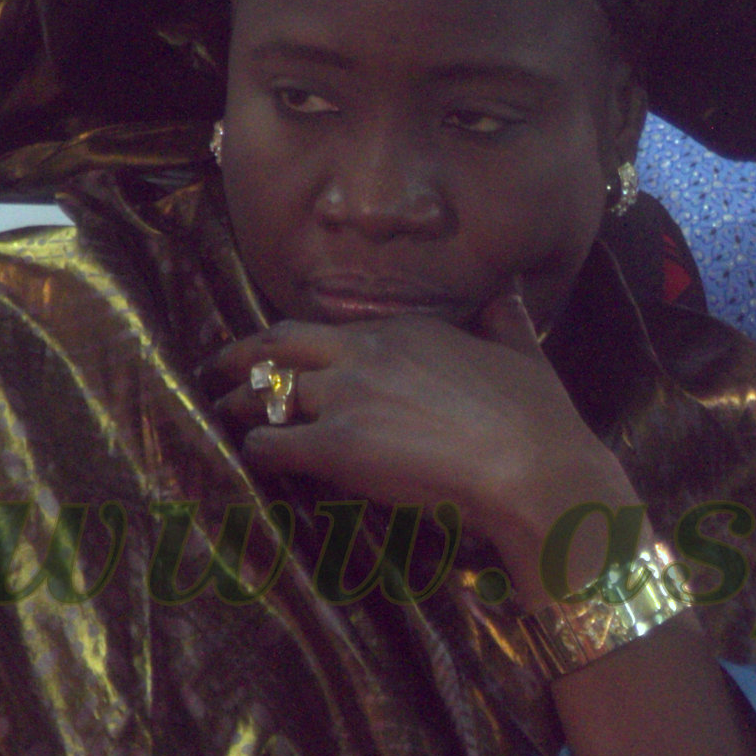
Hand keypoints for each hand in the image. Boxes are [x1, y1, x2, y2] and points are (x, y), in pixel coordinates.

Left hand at [206, 288, 638, 579]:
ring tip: (223, 416)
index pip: (330, 328)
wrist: (535, 466)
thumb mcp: (524, 350)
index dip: (300, 344)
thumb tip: (509, 289)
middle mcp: (366, 351)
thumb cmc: (538, 417)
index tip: (286, 356)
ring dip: (238, 404)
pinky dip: (256, 450)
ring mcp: (346, 397)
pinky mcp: (335, 446)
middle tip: (217, 370)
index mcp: (406, 328)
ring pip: (263, 391)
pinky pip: (269, 442)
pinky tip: (254, 461)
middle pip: (278, 341)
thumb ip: (505, 318)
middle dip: (240, 355)